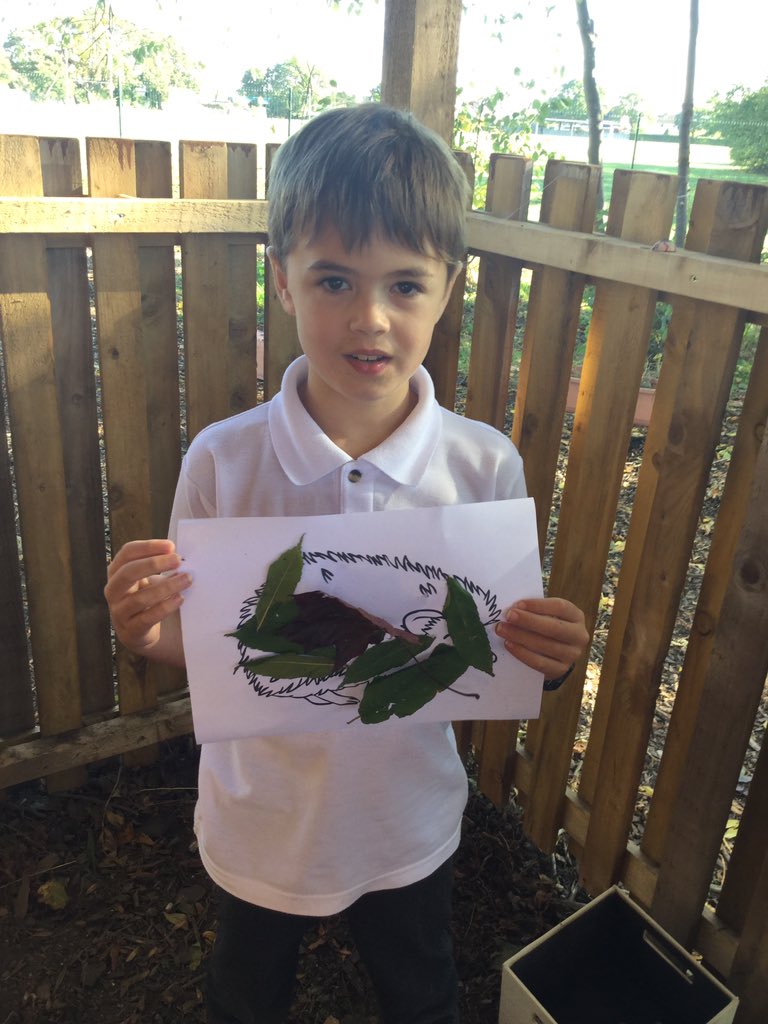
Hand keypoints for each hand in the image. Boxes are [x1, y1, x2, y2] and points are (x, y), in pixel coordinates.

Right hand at [104, 539, 190, 662]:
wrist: (138, 631)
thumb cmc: (145, 598)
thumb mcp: (146, 579)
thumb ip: (158, 566)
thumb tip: (179, 556)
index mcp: (116, 572)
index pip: (127, 553)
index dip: (148, 547)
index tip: (170, 546)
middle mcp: (113, 590)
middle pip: (128, 572)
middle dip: (154, 564)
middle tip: (177, 560)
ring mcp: (119, 611)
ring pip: (140, 598)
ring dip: (166, 587)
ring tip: (186, 579)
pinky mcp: (130, 630)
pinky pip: (147, 618)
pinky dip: (165, 607)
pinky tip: (179, 599)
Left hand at [495, 597, 588, 679]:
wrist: (557, 653)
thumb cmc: (548, 625)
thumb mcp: (547, 614)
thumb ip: (534, 610)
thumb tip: (512, 607)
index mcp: (576, 616)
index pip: (560, 607)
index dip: (538, 605)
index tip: (517, 604)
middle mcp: (579, 636)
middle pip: (554, 628)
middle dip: (528, 621)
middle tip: (508, 616)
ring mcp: (572, 655)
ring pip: (545, 646)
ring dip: (520, 637)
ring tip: (502, 630)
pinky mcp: (560, 670)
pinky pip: (539, 663)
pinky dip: (522, 653)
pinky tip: (509, 645)